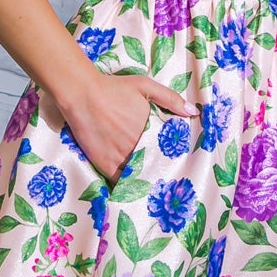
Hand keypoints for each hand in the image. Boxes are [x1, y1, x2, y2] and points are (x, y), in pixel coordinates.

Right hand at [39, 68, 197, 183]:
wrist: (83, 95)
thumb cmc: (114, 88)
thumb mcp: (145, 86)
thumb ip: (170, 98)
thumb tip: (193, 113)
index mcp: (151, 130)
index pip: (167, 151)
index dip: (171, 157)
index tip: (177, 163)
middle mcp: (139, 146)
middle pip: (155, 164)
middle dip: (160, 170)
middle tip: (166, 179)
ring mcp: (122, 157)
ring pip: (140, 175)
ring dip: (145, 180)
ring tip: (152, 188)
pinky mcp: (106, 164)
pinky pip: (120, 182)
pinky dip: (127, 186)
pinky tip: (132, 190)